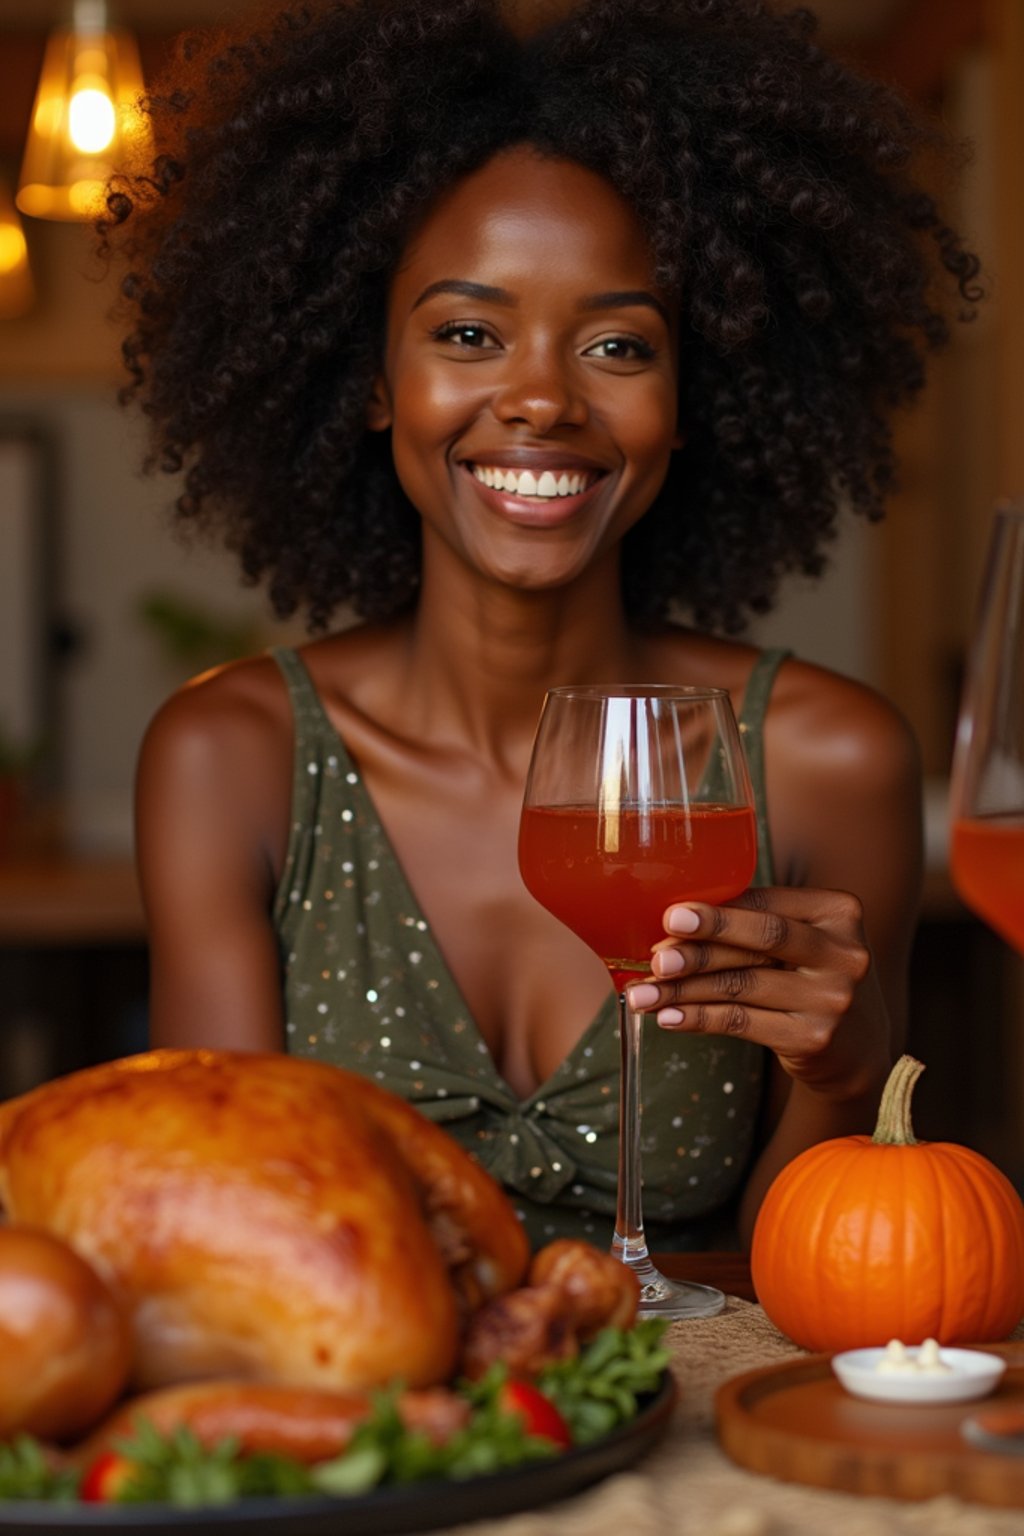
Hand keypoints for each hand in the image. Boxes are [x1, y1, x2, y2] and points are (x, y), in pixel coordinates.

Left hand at [625, 886, 888, 1100]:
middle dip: (702, 945)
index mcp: (839, 912)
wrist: (856, 1048)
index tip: (670, 915)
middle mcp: (844, 953)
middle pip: (761, 940)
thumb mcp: (802, 943)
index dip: (717, 911)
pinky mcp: (815, 1038)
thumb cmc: (810, 978)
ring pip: (742, 985)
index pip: (767, 904)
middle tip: (656, 953)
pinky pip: (742, 1022)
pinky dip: (699, 1018)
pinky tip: (668, 1017)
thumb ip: (756, 925)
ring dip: (684, 989)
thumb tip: (671, 925)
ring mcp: (833, 998)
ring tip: (642, 993)